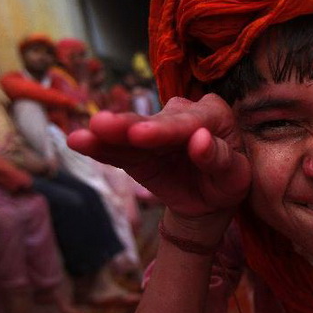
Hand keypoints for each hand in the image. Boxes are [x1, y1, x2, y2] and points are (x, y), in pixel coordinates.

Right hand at [67, 94, 250, 242]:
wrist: (208, 199)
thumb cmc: (226, 182)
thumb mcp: (235, 177)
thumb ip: (220, 158)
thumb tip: (201, 139)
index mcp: (214, 114)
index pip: (190, 123)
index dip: (166, 129)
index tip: (141, 136)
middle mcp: (183, 113)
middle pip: (156, 122)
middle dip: (130, 126)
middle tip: (103, 126)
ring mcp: (156, 128)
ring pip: (130, 130)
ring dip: (107, 133)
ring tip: (86, 134)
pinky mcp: (135, 146)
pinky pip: (116, 148)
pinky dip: (98, 146)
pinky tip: (77, 141)